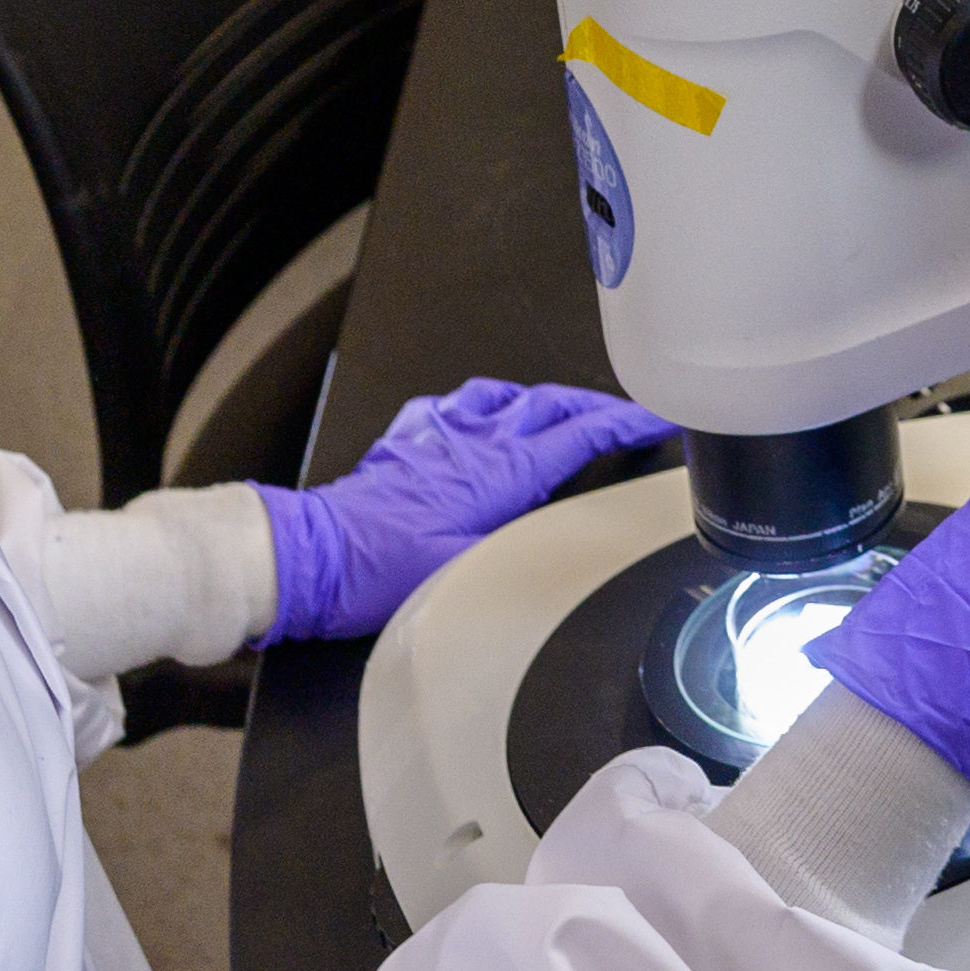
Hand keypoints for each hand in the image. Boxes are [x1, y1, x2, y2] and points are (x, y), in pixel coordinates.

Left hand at [263, 377, 673, 644]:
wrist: (311, 554)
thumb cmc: (380, 569)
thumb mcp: (469, 573)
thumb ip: (523, 553)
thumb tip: (570, 547)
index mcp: (500, 470)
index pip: (580, 435)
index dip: (626, 424)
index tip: (658, 417)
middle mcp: (474, 440)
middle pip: (550, 405)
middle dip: (594, 406)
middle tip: (623, 416)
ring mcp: (437, 434)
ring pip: (504, 397)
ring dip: (540, 400)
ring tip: (560, 411)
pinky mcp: (406, 441)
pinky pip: (453, 407)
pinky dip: (480, 406)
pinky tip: (479, 416)